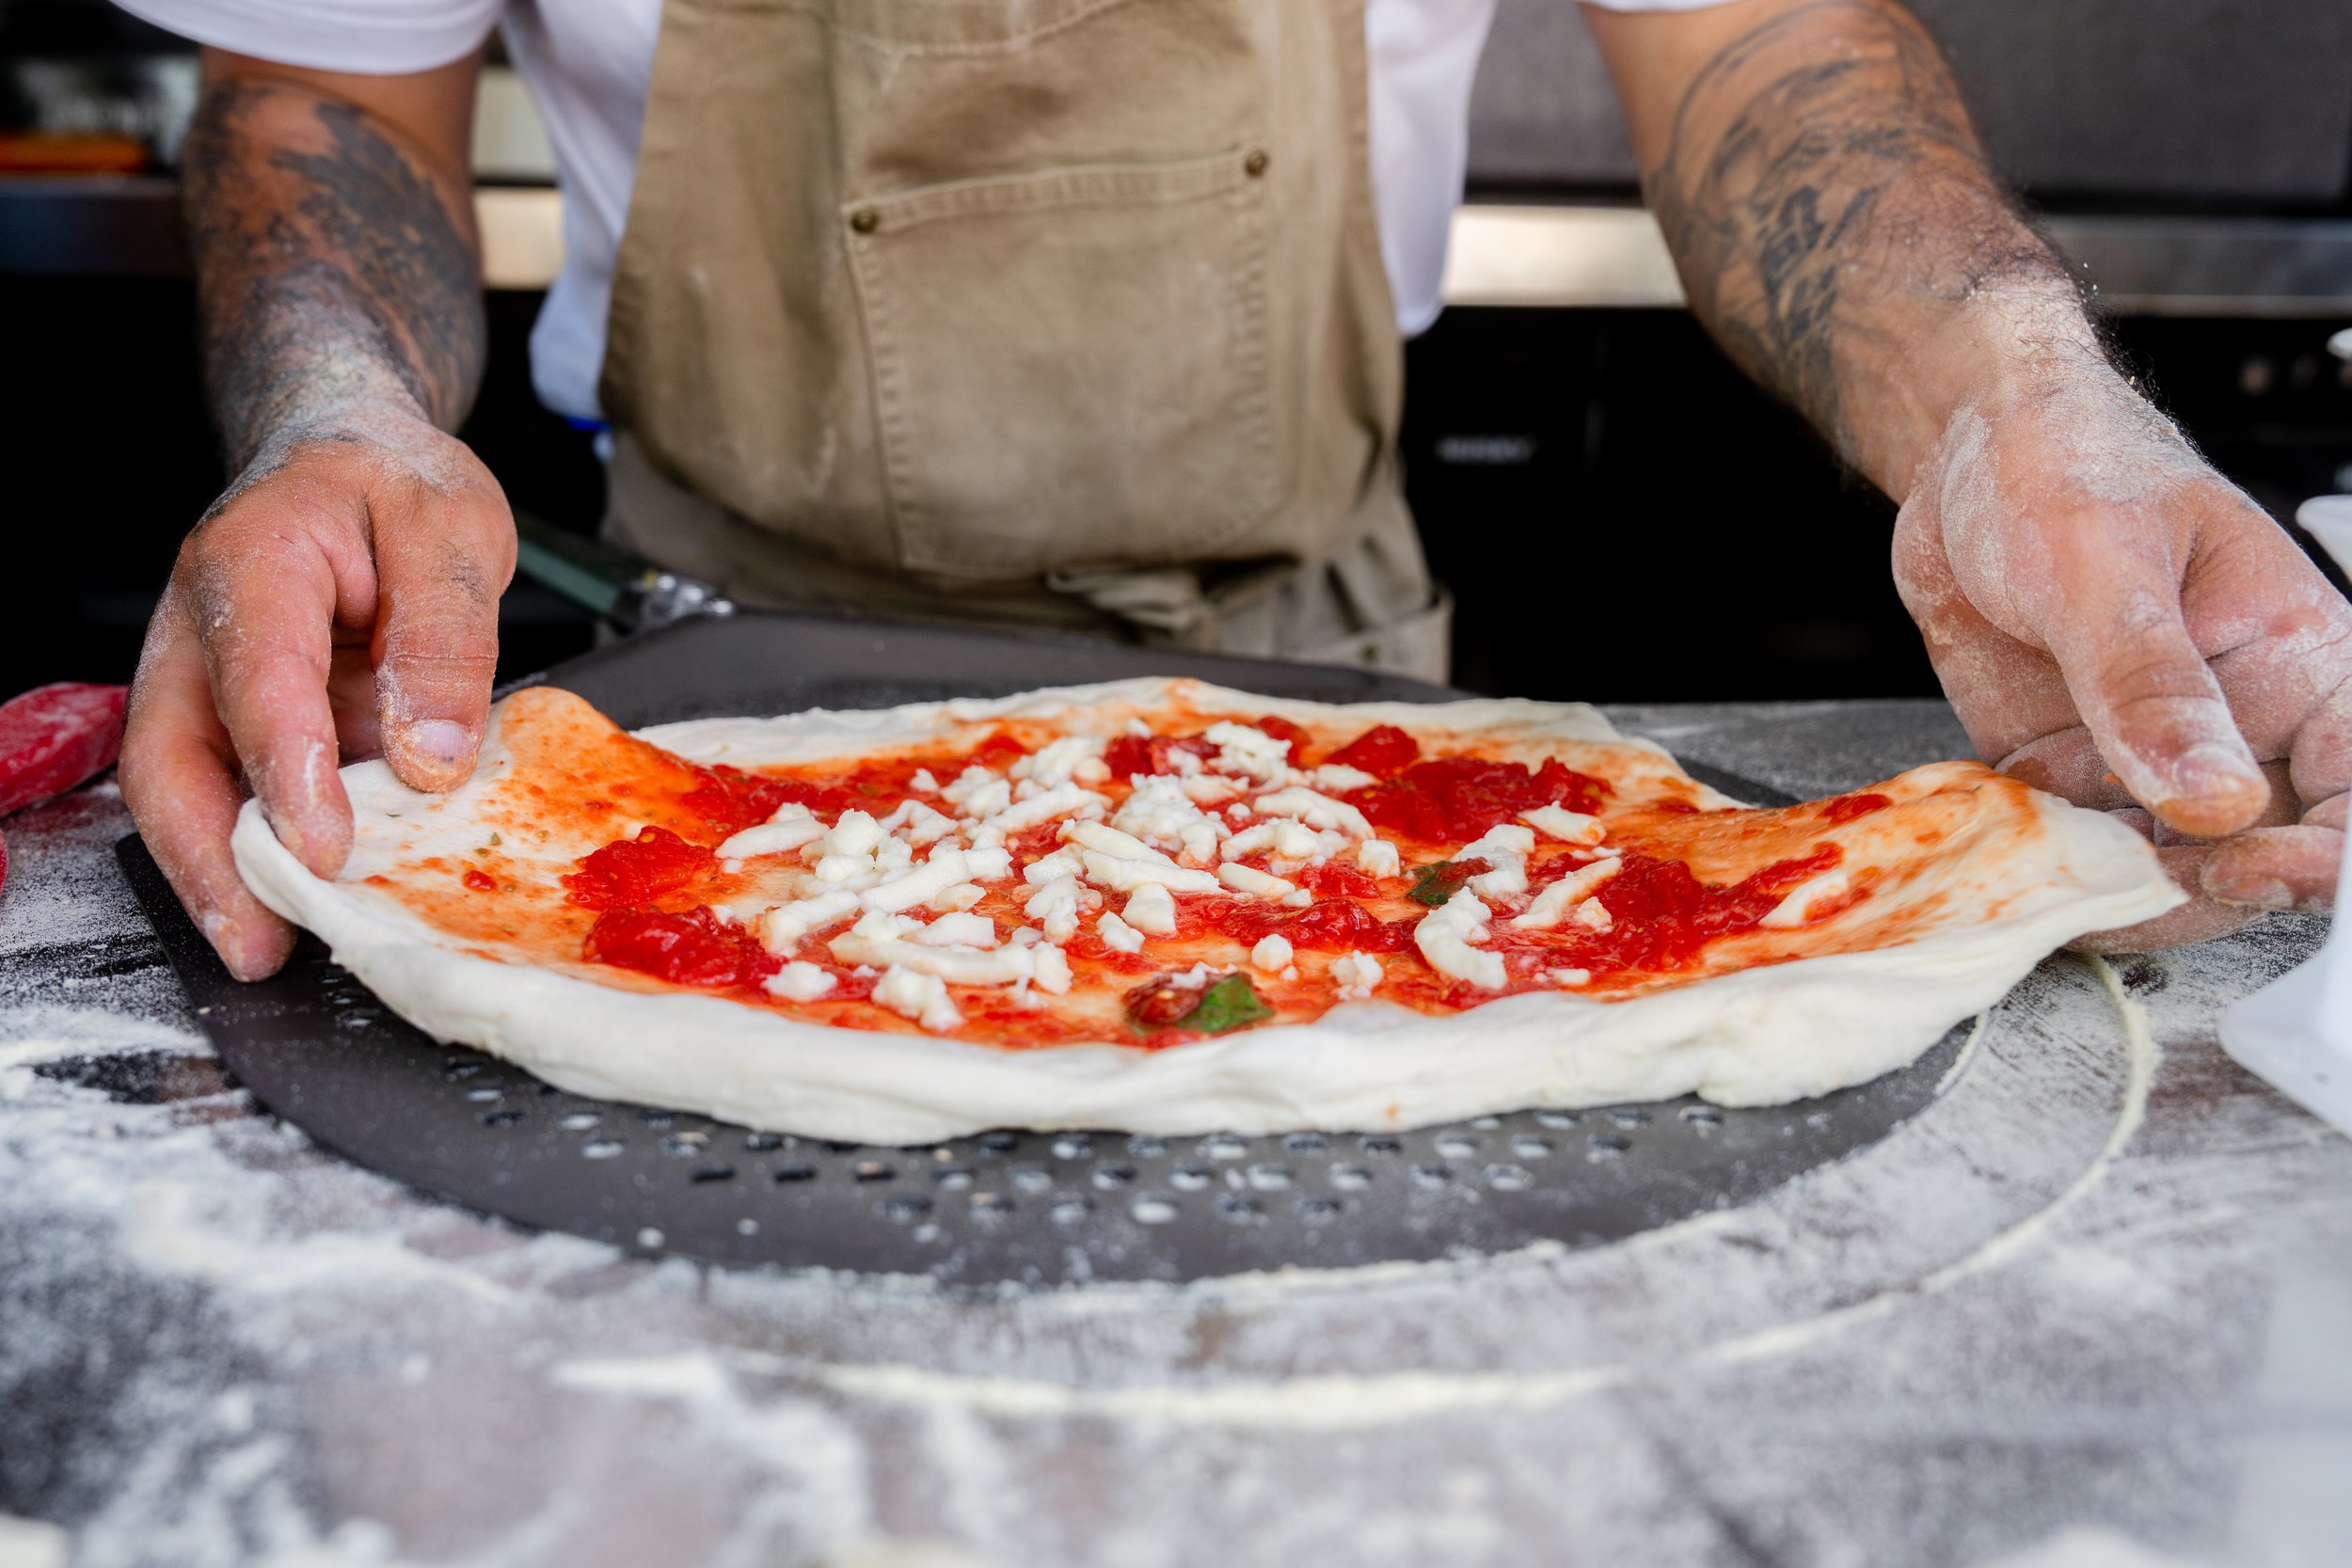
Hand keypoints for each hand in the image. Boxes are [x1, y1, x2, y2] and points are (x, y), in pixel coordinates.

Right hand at [122, 407, 514, 978]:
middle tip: (258, 941)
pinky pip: (232, 788)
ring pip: (184, 784)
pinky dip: (259, 850)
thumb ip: (445, 637)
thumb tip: (433, 757)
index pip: (259, 679)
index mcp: (256, 561)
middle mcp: (204, 627)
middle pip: (171, 753)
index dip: (286, 771)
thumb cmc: (395, 485)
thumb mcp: (452, 531)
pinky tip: (306, 905)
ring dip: (217, 872)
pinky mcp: (239, 717)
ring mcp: (210, 678)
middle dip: (205, 859)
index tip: (324, 848)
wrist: (355, 457)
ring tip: (267, 948)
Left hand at [1893, 359, 2351, 948]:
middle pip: (2258, 862)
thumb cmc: (2064, 464)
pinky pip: (2066, 852)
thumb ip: (2149, 682)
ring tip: (2045, 844)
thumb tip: (2217, 800)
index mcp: (2298, 665)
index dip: (2319, 859)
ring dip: (2103, 882)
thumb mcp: (2103, 564)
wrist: (1962, 455)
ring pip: (2157, 873)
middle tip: (2119, 873)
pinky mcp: (2067, 775)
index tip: (2243, 868)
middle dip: (2195, 890)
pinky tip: (2000, 825)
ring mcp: (2146, 759)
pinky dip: (2035, 861)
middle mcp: (2236, 728)